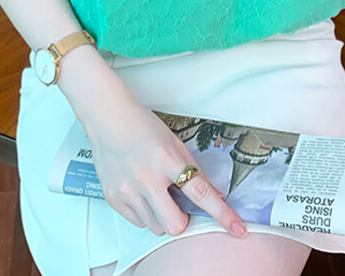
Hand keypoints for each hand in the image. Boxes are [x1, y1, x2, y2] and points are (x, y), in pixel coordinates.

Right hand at [76, 92, 248, 238]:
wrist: (107, 117)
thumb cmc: (141, 125)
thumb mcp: (174, 141)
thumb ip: (193, 169)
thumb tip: (213, 194)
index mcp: (166, 159)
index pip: (200, 192)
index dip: (221, 213)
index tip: (237, 228)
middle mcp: (146, 177)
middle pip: (175, 224)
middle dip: (183, 221)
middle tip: (181, 205)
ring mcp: (128, 190)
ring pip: (156, 226)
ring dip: (163, 216)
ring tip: (157, 191)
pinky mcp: (114, 198)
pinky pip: (138, 222)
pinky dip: (146, 213)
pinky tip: (141, 191)